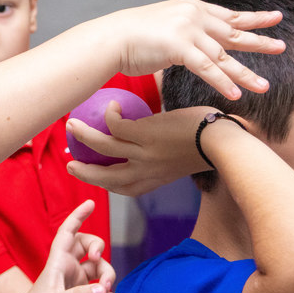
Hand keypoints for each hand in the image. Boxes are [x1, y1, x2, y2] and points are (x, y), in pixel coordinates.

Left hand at [12, 200, 113, 292]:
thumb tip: (102, 290)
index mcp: (58, 262)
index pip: (68, 232)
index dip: (78, 215)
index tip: (91, 202)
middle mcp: (69, 268)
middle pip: (90, 246)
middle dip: (100, 248)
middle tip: (99, 260)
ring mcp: (77, 283)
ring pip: (100, 269)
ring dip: (107, 276)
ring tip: (103, 291)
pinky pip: (103, 291)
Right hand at [67, 105, 226, 195]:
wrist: (223, 143)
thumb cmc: (211, 147)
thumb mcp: (182, 159)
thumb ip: (166, 156)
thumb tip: (159, 143)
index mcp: (154, 179)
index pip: (123, 187)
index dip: (104, 184)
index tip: (94, 178)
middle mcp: (144, 170)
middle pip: (106, 176)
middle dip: (85, 172)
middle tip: (70, 163)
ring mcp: (142, 153)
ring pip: (104, 147)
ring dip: (84, 136)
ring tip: (71, 125)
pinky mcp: (144, 135)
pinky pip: (116, 124)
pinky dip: (109, 115)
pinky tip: (110, 105)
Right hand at [98, 0, 282, 100]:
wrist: (110, 38)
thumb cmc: (132, 36)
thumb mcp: (164, 25)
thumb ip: (184, 31)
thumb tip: (194, 44)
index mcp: (192, 7)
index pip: (229, 15)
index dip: (253, 19)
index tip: (275, 18)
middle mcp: (194, 15)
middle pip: (234, 31)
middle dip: (259, 40)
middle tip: (282, 46)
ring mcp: (188, 29)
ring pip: (224, 56)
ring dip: (245, 73)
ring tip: (263, 87)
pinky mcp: (180, 46)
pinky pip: (207, 68)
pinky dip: (222, 82)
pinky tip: (235, 94)